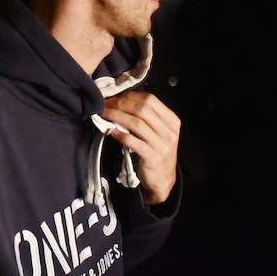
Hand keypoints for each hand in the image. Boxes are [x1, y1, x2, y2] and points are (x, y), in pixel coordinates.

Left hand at [100, 91, 179, 206]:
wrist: (163, 178)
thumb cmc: (156, 150)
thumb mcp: (157, 131)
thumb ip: (145, 116)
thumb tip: (119, 99)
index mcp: (171, 121)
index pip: (150, 100)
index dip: (129, 96)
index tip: (113, 97)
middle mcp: (169, 132)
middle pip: (142, 109)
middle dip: (120, 104)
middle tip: (105, 105)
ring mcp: (162, 145)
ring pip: (137, 123)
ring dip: (117, 116)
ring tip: (105, 114)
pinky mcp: (153, 158)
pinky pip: (134, 142)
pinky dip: (121, 134)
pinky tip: (111, 131)